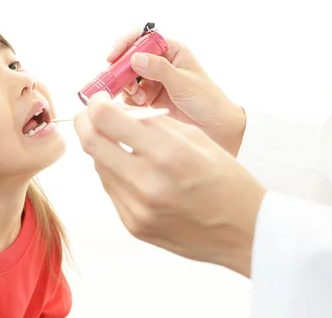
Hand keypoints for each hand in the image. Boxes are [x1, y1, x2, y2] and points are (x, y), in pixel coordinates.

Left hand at [74, 92, 265, 276]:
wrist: (246, 231)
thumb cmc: (226, 179)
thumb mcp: (195, 138)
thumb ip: (151, 122)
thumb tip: (113, 110)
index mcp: (168, 154)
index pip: (106, 119)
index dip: (96, 104)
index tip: (99, 100)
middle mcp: (148, 183)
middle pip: (91, 143)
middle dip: (85, 122)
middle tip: (91, 115)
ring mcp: (137, 209)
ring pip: (98, 166)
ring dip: (103, 149)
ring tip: (122, 145)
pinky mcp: (133, 225)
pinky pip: (110, 190)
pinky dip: (115, 173)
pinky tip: (133, 170)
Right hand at [108, 29, 245, 155]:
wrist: (215, 128)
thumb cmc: (207, 100)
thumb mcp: (184, 83)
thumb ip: (160, 70)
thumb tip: (135, 57)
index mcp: (171, 51)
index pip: (142, 38)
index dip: (126, 44)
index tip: (113, 56)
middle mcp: (159, 63)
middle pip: (129, 58)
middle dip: (122, 70)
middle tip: (121, 83)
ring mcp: (152, 81)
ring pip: (126, 78)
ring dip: (126, 87)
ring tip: (139, 98)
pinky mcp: (147, 98)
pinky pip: (129, 95)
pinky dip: (129, 100)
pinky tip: (141, 105)